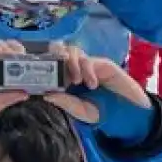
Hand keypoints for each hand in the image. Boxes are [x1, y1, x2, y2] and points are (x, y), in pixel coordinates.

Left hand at [14, 43, 155, 140]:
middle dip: (54, 56)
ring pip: (71, 50)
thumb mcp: (81, 111)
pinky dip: (87, 70)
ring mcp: (85, 64)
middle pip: (57, 49)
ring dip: (71, 63)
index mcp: (62, 79)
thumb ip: (65, 103)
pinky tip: (92, 83)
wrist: (123, 112)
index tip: (39, 76)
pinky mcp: (99, 62)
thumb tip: (46, 95)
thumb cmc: (100, 112)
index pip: (48, 64)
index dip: (41, 65)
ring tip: (77, 80)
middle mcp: (72, 68)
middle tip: (55, 70)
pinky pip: (88, 60)